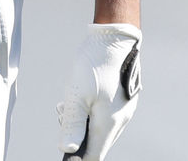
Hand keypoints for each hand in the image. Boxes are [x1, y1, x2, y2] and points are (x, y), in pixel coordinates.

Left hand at [57, 23, 141, 159]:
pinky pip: (105, 115)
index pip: (94, 155)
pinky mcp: (123, 99)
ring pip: (100, 127)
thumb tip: (68, 150)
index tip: (64, 152)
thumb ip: (73, 125)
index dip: (77, 158)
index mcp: (109, 124)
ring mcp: (124, 110)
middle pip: (96, 142)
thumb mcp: (77, 94)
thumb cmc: (95, 65)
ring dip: (82, 120)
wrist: (114, 38)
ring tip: (69, 101)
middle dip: (76, 134)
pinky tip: (81, 95)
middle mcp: (120, 121)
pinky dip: (90, 111)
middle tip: (63, 112)